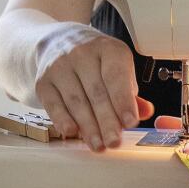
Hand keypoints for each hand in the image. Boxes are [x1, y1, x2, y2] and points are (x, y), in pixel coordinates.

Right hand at [34, 23, 151, 149]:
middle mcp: (82, 54)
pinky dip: (63, 120)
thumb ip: (130, 92)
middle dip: (107, 121)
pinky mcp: (43, 81)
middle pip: (96, 93)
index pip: (116, 76)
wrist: (59, 43)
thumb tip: (145, 111)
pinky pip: (53, 104)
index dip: (123, 101)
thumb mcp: (117, 68)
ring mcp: (60, 66)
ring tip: (98, 145)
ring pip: (76, 101)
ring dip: (88, 127)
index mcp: (108, 49)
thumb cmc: (95, 61)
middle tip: (114, 142)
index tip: (130, 122)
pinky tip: (72, 132)